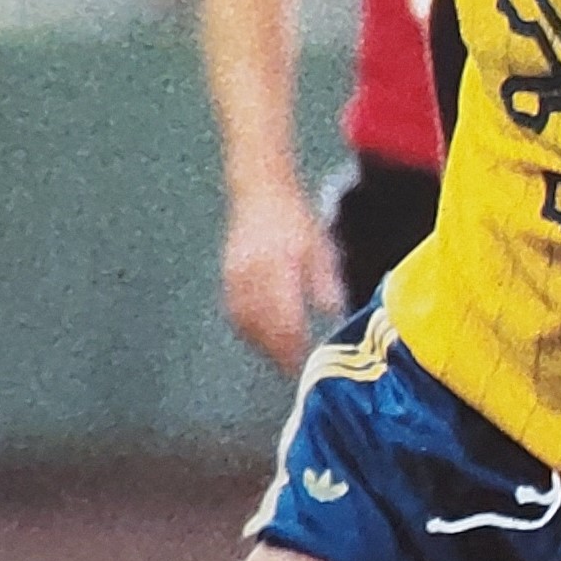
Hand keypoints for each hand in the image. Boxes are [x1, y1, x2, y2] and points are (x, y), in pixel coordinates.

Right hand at [224, 189, 342, 374]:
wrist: (261, 192)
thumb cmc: (295, 220)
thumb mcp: (322, 250)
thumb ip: (326, 285)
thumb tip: (333, 316)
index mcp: (280, 265)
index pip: (285, 317)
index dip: (293, 345)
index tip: (303, 363)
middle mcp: (253, 272)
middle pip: (262, 325)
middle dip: (277, 351)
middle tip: (292, 368)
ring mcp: (236, 274)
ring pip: (245, 322)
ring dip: (261, 344)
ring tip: (278, 358)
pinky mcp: (227, 276)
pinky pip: (234, 312)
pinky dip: (247, 329)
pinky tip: (260, 337)